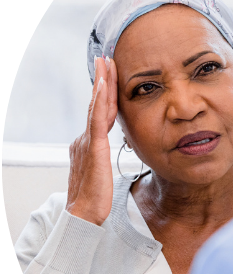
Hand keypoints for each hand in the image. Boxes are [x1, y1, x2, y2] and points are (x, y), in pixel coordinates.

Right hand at [66, 56, 117, 225]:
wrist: (83, 215)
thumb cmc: (93, 199)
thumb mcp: (100, 173)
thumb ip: (102, 158)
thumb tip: (106, 150)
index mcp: (88, 144)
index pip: (98, 114)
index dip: (104, 94)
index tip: (108, 76)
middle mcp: (84, 139)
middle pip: (96, 105)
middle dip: (102, 81)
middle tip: (105, 59)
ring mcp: (87, 142)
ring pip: (96, 107)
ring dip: (102, 83)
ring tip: (105, 63)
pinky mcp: (94, 148)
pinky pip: (97, 120)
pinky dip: (100, 101)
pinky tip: (104, 86)